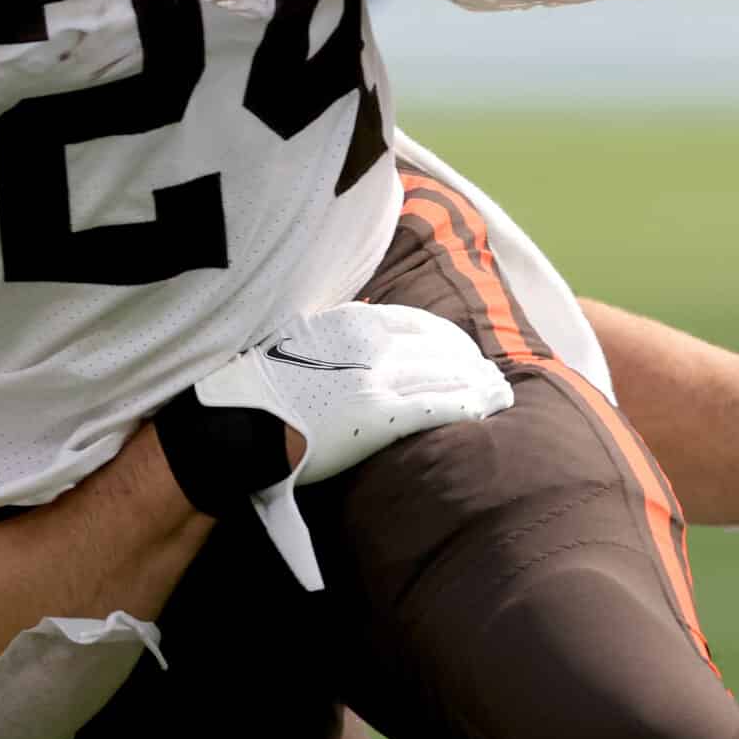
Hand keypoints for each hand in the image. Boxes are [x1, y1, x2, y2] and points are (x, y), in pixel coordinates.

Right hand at [192, 302, 512, 588]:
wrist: (239, 416)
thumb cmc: (260, 384)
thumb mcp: (296, 338)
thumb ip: (331, 334)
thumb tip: (354, 326)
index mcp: (350, 322)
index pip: (416, 323)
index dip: (446, 339)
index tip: (462, 350)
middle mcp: (370, 344)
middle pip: (438, 348)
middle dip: (470, 362)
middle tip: (492, 376)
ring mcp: (376, 378)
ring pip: (445, 374)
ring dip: (479, 383)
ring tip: (500, 392)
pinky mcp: (379, 415)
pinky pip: (436, 405)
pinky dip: (468, 404)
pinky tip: (489, 407)